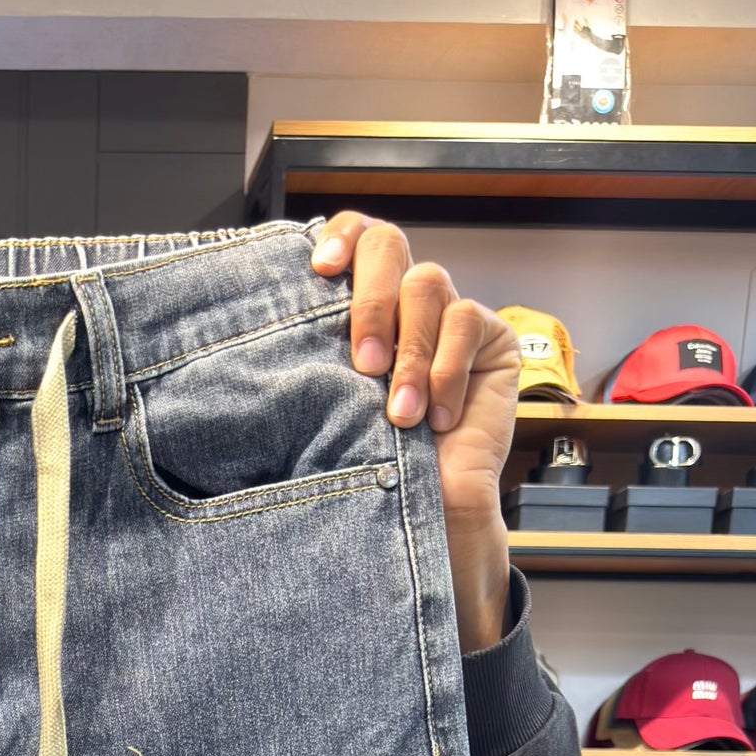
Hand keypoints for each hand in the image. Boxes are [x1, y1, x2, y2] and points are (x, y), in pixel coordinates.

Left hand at [309, 213, 519, 652]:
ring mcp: (450, 314)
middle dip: (372, 300)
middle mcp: (405, 300)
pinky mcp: (491, 337)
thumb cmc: (371, 467)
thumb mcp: (331, 406)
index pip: (355, 238)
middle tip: (363, 365)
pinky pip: (466, 323)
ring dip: (410, 353)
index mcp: (363, 306)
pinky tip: (438, 419)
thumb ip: (318, 357)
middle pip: (389, 246)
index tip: (319, 270)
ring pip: (427, 285)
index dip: (341, 238)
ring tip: (400, 415)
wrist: (429, 517)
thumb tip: (264, 322)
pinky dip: (447, 372)